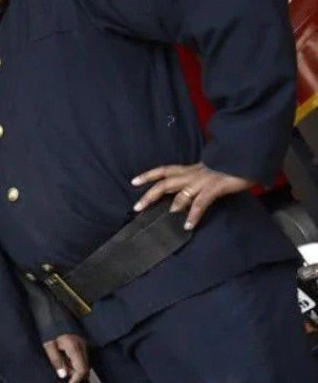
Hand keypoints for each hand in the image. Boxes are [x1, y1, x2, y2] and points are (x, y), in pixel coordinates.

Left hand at [42, 334, 89, 382]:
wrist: (53, 316)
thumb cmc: (49, 331)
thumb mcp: (48, 346)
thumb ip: (56, 360)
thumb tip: (64, 376)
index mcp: (75, 348)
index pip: (82, 370)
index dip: (76, 381)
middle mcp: (83, 347)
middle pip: (85, 369)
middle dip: (75, 376)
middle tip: (62, 375)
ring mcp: (84, 345)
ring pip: (84, 365)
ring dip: (74, 371)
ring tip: (61, 367)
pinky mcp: (82, 345)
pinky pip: (81, 359)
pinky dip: (74, 365)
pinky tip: (64, 362)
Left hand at [132, 163, 253, 229]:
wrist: (248, 156)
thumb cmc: (230, 165)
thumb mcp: (209, 171)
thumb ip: (197, 179)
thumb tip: (187, 192)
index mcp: (190, 169)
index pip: (165, 170)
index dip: (149, 175)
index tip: (133, 181)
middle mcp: (193, 174)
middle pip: (165, 182)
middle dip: (149, 194)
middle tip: (136, 207)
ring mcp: (203, 180)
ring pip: (180, 193)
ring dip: (171, 207)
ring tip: (162, 220)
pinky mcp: (215, 187)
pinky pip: (200, 203)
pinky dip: (193, 215)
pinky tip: (187, 225)